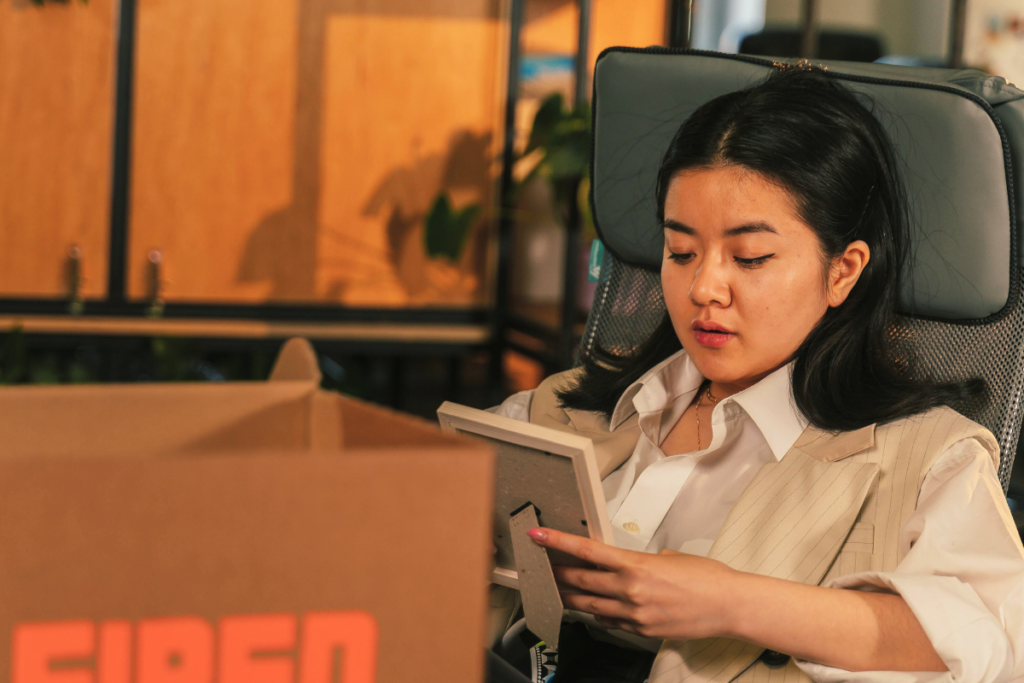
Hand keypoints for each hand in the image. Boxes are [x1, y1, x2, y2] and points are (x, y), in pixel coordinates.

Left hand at [528, 527, 738, 639]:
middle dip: (557, 572)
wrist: (728, 605)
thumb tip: (627, 567)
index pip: (586, 551)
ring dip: (571, 596)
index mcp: (635, 565)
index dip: (558, 543)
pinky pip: (610, 622)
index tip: (539, 536)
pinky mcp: (641, 631)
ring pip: (589, 605)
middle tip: (541, 566)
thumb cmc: (706, 577)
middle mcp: (629, 590)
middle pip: (580, 580)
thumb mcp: (669, 557)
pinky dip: (598, 614)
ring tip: (557, 589)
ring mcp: (633, 614)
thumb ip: (642, 561)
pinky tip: (591, 610)